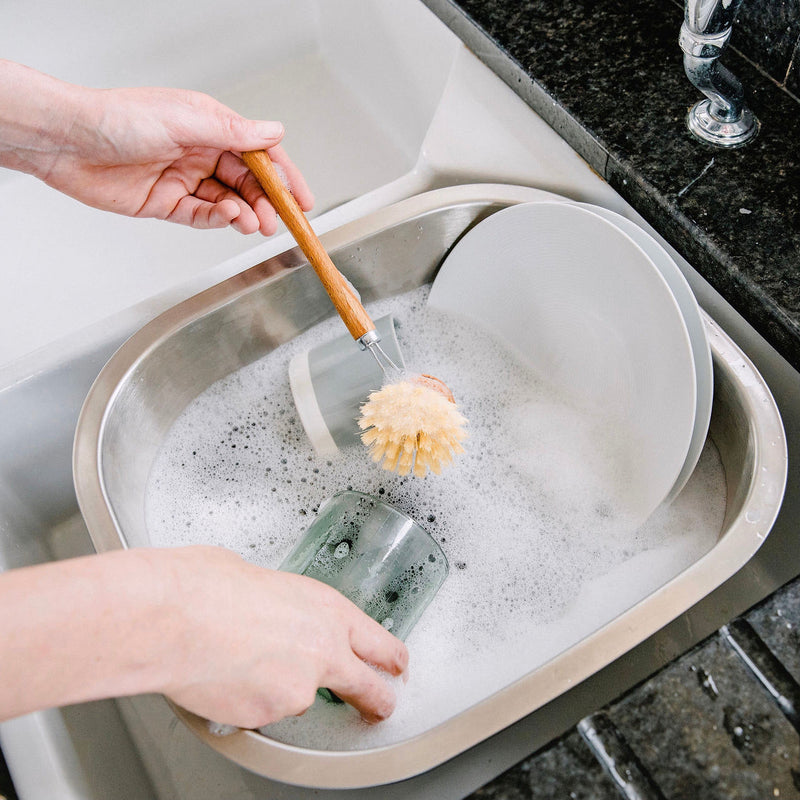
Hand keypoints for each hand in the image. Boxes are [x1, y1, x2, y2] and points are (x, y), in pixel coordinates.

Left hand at [0, 61, 312, 234]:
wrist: (68, 143)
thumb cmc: (117, 119)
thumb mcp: (186, 121)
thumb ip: (233, 132)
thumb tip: (273, 131)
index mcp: (208, 125)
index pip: (258, 154)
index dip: (284, 177)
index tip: (303, 200)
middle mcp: (199, 152)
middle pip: (246, 182)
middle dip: (265, 202)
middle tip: (276, 221)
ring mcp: (183, 179)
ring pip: (227, 202)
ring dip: (243, 213)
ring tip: (251, 223)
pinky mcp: (166, 203)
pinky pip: (201, 215)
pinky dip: (216, 219)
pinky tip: (225, 218)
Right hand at [0, 546, 406, 726]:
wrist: (174, 615)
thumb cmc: (208, 585)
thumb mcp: (264, 580)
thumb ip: (285, 605)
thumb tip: (275, 610)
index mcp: (328, 609)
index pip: (378, 642)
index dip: (392, 658)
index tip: (397, 667)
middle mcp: (324, 651)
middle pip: (369, 688)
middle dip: (377, 700)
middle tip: (379, 706)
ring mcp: (298, 689)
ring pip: (301, 699)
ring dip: (283, 689)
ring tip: (244, 662)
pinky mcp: (267, 716)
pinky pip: (264, 711)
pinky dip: (251, 700)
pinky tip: (226, 675)